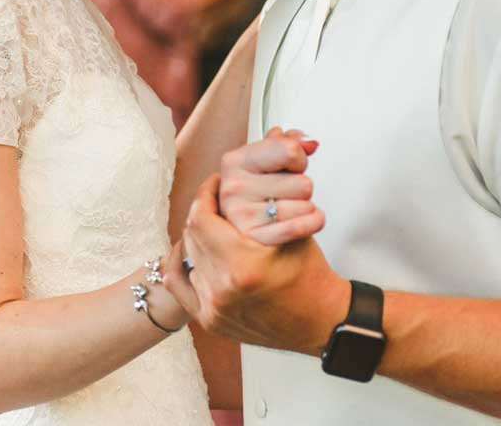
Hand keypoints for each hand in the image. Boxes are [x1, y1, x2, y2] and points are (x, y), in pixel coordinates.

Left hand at [166, 175, 348, 355]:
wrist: (320, 321)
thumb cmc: (311, 275)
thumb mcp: (292, 231)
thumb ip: (257, 207)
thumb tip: (234, 178)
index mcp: (242, 265)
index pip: (201, 217)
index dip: (205, 193)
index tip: (215, 182)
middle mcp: (222, 290)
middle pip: (192, 235)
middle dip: (202, 212)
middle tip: (215, 200)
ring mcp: (213, 309)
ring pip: (187, 257)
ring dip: (198, 237)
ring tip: (213, 225)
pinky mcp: (210, 321)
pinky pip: (180, 286)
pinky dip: (184, 265)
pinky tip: (194, 252)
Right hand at [219, 127, 324, 245]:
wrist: (252, 238)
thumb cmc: (261, 196)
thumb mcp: (268, 163)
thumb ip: (288, 143)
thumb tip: (308, 142)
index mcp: (234, 161)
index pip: (290, 150)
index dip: (299, 159)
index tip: (290, 166)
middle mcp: (234, 187)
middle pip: (303, 183)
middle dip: (301, 188)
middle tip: (285, 194)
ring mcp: (243, 215)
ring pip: (305, 206)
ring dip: (304, 208)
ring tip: (286, 209)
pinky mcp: (256, 240)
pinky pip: (300, 227)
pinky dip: (312, 223)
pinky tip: (302, 221)